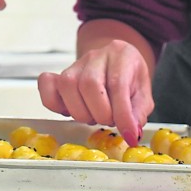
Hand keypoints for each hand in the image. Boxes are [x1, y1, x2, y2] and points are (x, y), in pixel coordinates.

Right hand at [36, 39, 153, 146]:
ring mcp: (76, 64)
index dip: (122, 115)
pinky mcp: (60, 74)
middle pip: (89, 84)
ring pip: (68, 86)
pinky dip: (54, 103)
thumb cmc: (129, 77)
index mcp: (121, 56)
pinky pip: (46, 85)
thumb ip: (138, 112)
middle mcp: (96, 56)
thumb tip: (132, 131)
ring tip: (93, 116)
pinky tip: (69, 111)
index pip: (118, 85)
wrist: (116, 59)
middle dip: (100, 113)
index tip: (128, 135)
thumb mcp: (143, 93)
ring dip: (81, 112)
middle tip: (109, 120)